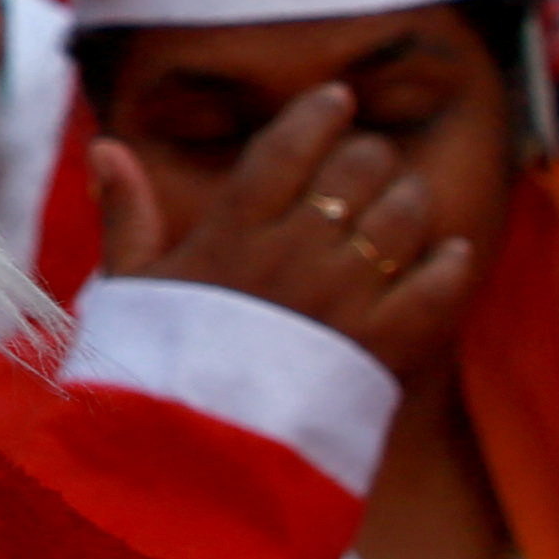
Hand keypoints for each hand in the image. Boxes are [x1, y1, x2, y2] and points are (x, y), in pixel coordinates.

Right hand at [91, 79, 480, 388]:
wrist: (194, 460)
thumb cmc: (156, 371)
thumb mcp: (128, 289)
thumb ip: (126, 214)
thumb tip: (107, 147)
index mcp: (232, 234)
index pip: (288, 147)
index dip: (319, 113)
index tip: (338, 98)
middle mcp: (293, 255)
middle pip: (357, 170)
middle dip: (369, 155)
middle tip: (368, 160)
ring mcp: (342, 300)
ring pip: (403, 217)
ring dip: (411, 198)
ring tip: (405, 199)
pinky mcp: (382, 347)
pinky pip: (436, 287)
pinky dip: (450, 263)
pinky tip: (451, 252)